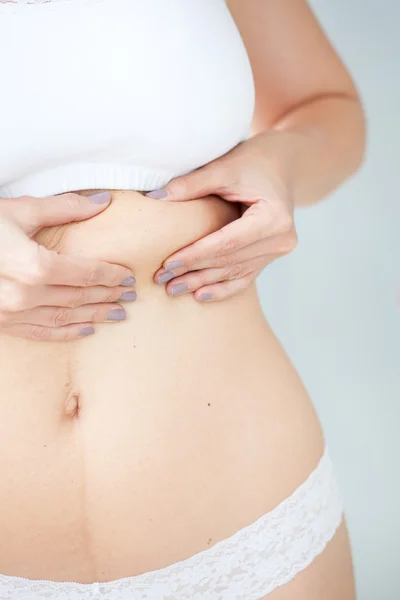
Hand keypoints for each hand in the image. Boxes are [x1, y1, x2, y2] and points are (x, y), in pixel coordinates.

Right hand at [0, 192, 135, 340]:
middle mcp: (23, 294)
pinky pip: (40, 333)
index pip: (85, 273)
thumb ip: (64, 208)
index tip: (129, 276)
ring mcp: (10, 313)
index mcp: (32, 265)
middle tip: (131, 296)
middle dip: (108, 295)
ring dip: (94, 315)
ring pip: (64, 317)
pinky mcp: (1, 323)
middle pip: (78, 296)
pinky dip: (65, 332)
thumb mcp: (18, 211)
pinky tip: (86, 329)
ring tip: (118, 314)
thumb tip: (103, 202)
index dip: (110, 275)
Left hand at [150, 132, 297, 301]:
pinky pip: (245, 277)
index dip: (195, 255)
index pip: (226, 243)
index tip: (167, 264)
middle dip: (194, 272)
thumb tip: (155, 198)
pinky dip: (223, 288)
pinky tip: (200, 296)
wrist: (281, 164)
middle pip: (230, 262)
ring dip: (203, 283)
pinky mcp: (271, 256)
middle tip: (162, 280)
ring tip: (173, 289)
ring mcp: (278, 250)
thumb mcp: (224, 167)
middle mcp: (281, 239)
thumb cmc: (253, 162)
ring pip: (235, 273)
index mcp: (273, 218)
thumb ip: (192, 184)